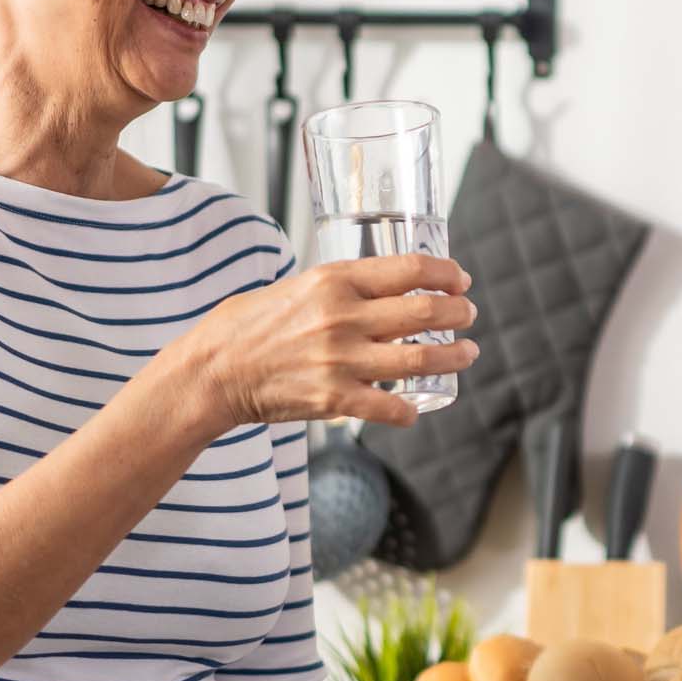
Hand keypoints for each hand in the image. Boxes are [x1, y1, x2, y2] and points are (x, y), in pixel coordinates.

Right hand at [174, 254, 479, 430]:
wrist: (213, 371)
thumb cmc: (250, 324)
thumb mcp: (298, 285)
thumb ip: (340, 285)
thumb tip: (383, 285)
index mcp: (335, 279)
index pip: (411, 269)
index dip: (447, 274)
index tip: (461, 280)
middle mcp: (343, 316)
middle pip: (426, 311)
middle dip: (459, 312)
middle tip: (468, 316)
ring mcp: (341, 359)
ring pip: (421, 357)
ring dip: (455, 355)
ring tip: (467, 352)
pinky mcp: (334, 398)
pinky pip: (390, 407)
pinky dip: (410, 410)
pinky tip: (416, 407)